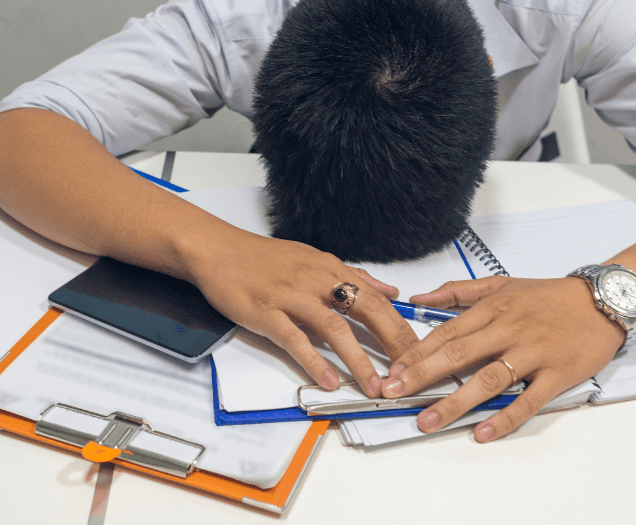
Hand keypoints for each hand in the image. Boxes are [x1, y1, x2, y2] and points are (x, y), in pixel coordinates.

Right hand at [187, 227, 420, 397]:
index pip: (377, 298)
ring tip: (374, 385)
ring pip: (334, 327)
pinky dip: (314, 361)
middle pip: (365, 310)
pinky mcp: (266, 312)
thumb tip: (390, 290)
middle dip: (391, 343)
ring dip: (357, 359)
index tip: (418, 351)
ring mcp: (291, 296)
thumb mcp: (314, 259)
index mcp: (330, 269)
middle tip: (408, 371)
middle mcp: (316, 280)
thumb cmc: (263, 258)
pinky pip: (295, 339)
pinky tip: (328, 380)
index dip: (400, 327)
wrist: (218, 249)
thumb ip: (353, 276)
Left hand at [380, 275, 623, 440]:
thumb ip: (458, 291)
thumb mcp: (502, 283)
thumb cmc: (550, 296)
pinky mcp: (556, 374)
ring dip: (455, 402)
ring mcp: (533, 353)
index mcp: (494, 308)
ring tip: (428, 421)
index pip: (447, 332)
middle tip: (394, 393)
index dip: (417, 352)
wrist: (604, 302)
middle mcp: (509, 329)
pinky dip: (505, 417)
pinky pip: (527, 400)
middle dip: (422, 376)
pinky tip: (483, 431)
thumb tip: (419, 298)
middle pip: (459, 354)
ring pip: (488, 379)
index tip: (393, 370)